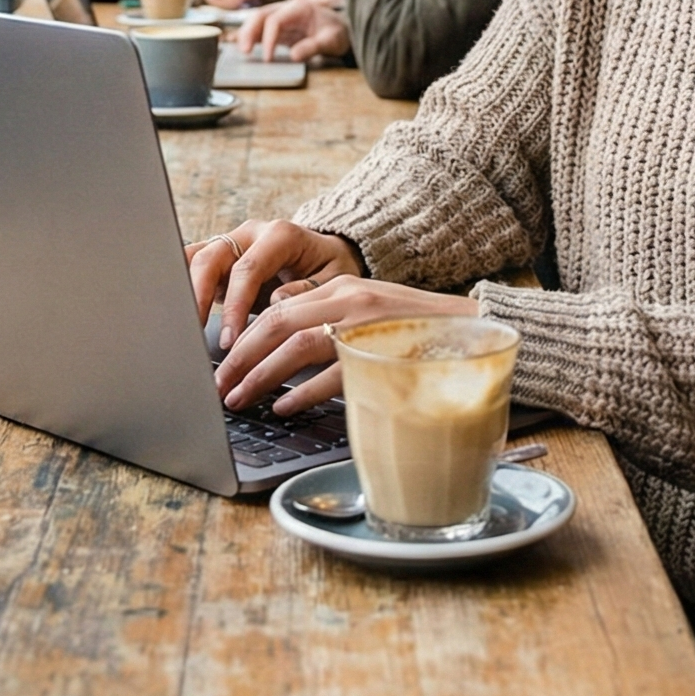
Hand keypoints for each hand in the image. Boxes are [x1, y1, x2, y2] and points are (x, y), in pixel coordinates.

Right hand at [185, 218, 363, 347]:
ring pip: (195, 259)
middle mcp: (250, 234)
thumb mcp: (335, 280)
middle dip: (199, 297)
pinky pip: (192, 267)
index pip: (247, 269)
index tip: (231, 339)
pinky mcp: (220, 260)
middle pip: (211, 258)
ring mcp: (232, 244)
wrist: (328, 257)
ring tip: (181, 325)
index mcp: (280, 235)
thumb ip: (308, 289)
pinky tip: (177, 312)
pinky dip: (182, 287)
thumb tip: (276, 301)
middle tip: (194, 332)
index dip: (235, 306)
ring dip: (185, 291)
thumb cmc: (331, 269)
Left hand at [212, 270, 479, 413]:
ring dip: (261, 375)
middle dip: (240, 357)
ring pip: (297, 345)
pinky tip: (284, 408)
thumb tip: (275, 324)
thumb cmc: (415, 331)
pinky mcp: (385, 353)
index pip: (277, 308)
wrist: (476, 330)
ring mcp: (368, 325)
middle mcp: (350, 299)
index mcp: (342, 287)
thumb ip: (323, 313)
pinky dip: (303, 392)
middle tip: (218, 386)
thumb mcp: (364, 310)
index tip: (221, 363)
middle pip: (277, 324)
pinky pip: (334, 373)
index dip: (243, 337)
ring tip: (238, 398)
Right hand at [236, 0, 348, 64]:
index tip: (268, 58)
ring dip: (247, 33)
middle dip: (249, 31)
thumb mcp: (331, 41)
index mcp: (300, 8)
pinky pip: (261, 28)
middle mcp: (288, 9)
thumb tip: (294, 56)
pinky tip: (245, 46)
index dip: (268, 38)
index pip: (276, 19)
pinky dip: (251, 36)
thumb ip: (313, 47)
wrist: (342, 29)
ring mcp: (282, 16)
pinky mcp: (280, 27)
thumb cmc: (338, 33)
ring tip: (242, 50)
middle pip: (261, 15)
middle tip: (244, 51)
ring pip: (257, 20)